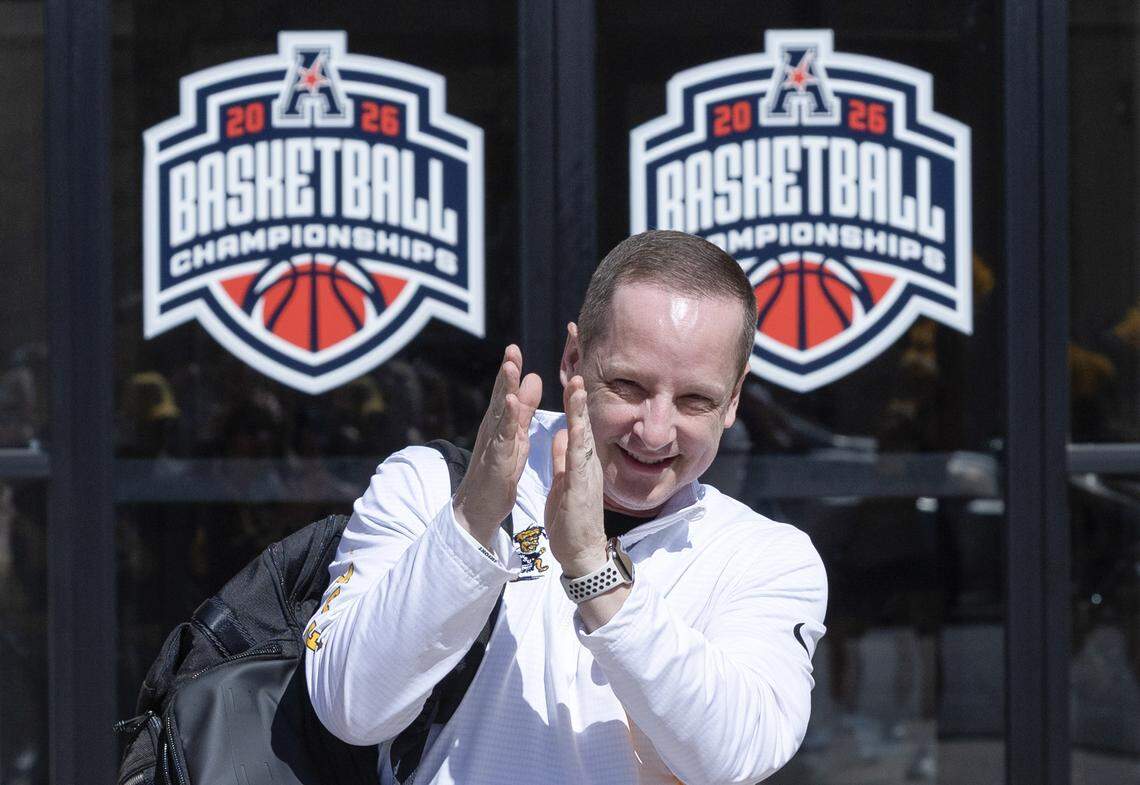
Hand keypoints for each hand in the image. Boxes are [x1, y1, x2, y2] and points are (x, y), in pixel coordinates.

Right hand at [452, 345, 541, 544]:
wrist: (481, 508)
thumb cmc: (498, 472)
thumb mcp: (516, 436)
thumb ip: (524, 410)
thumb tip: (532, 378)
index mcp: (501, 423)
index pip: (507, 392)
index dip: (511, 370)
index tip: (515, 348)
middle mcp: (493, 429)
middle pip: (501, 395)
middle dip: (506, 371)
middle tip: (511, 348)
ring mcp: (493, 443)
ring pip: (500, 411)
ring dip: (505, 388)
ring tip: (510, 366)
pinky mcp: (497, 460)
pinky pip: (503, 436)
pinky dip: (508, 419)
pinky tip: (511, 403)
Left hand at [544, 375, 606, 577]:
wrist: (582, 551)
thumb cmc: (573, 519)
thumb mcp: (564, 480)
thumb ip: (563, 457)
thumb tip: (562, 434)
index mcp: (581, 460)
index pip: (577, 425)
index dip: (574, 402)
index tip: (571, 377)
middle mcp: (588, 463)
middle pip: (583, 424)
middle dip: (579, 398)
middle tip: (577, 371)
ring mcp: (587, 474)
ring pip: (583, 436)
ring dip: (579, 411)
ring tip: (577, 386)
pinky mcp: (581, 487)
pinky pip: (578, 460)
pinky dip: (576, 441)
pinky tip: (574, 426)